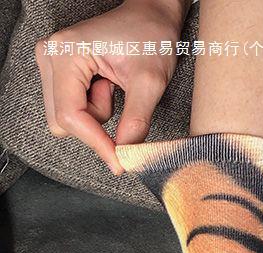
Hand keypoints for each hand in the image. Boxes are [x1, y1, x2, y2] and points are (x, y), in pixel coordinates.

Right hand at [35, 0, 187, 174]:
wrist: (150, 17)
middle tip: (121, 102)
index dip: (97, 143)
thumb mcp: (151, 82)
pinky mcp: (60, 72)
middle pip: (63, 121)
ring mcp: (51, 64)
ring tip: (114, 86)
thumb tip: (127, 155)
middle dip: (95, 125)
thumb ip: (137, 121)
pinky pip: (74, 108)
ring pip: (68, 118)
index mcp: (66, 53)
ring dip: (96, 115)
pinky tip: (108, 85)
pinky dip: (95, 107)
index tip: (121, 164)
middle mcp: (50, 57)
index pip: (71, 116)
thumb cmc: (151, 38)